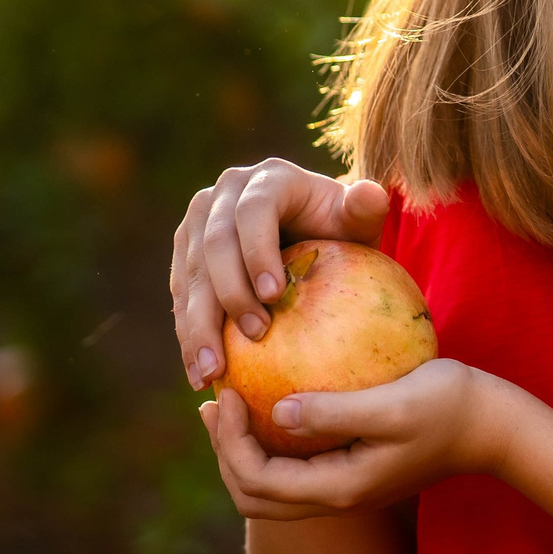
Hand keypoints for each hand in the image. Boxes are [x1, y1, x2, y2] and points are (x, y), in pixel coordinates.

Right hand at [171, 158, 389, 388]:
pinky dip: (189, 336)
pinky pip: (181, 297)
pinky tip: (201, 374)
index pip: (254, 211)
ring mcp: (198, 224)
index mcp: (267, 179)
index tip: (274, 296)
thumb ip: (365, 208)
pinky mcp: (185, 257)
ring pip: (190, 275)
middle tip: (253, 336)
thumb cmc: (340, 231)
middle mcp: (223, 194)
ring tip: (212, 372)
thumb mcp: (357, 221)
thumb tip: (371, 193)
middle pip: (215, 244)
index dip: (258, 250)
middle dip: (230, 293)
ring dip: (198, 324)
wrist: (312, 239)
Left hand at [196, 360, 517, 520]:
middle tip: (215, 402)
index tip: (229, 393)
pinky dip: (271, 444)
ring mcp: (346, 488)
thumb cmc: (450, 406)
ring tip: (230, 405)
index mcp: (341, 488)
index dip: (229, 443)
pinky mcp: (355, 471)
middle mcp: (338, 497)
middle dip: (224, 455)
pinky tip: (272, 404)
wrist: (493, 426)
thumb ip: (336, 413)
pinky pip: (296, 468)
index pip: (259, 482)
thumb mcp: (393, 404)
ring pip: (272, 489)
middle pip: (255, 498)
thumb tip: (277, 412)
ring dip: (242, 452)